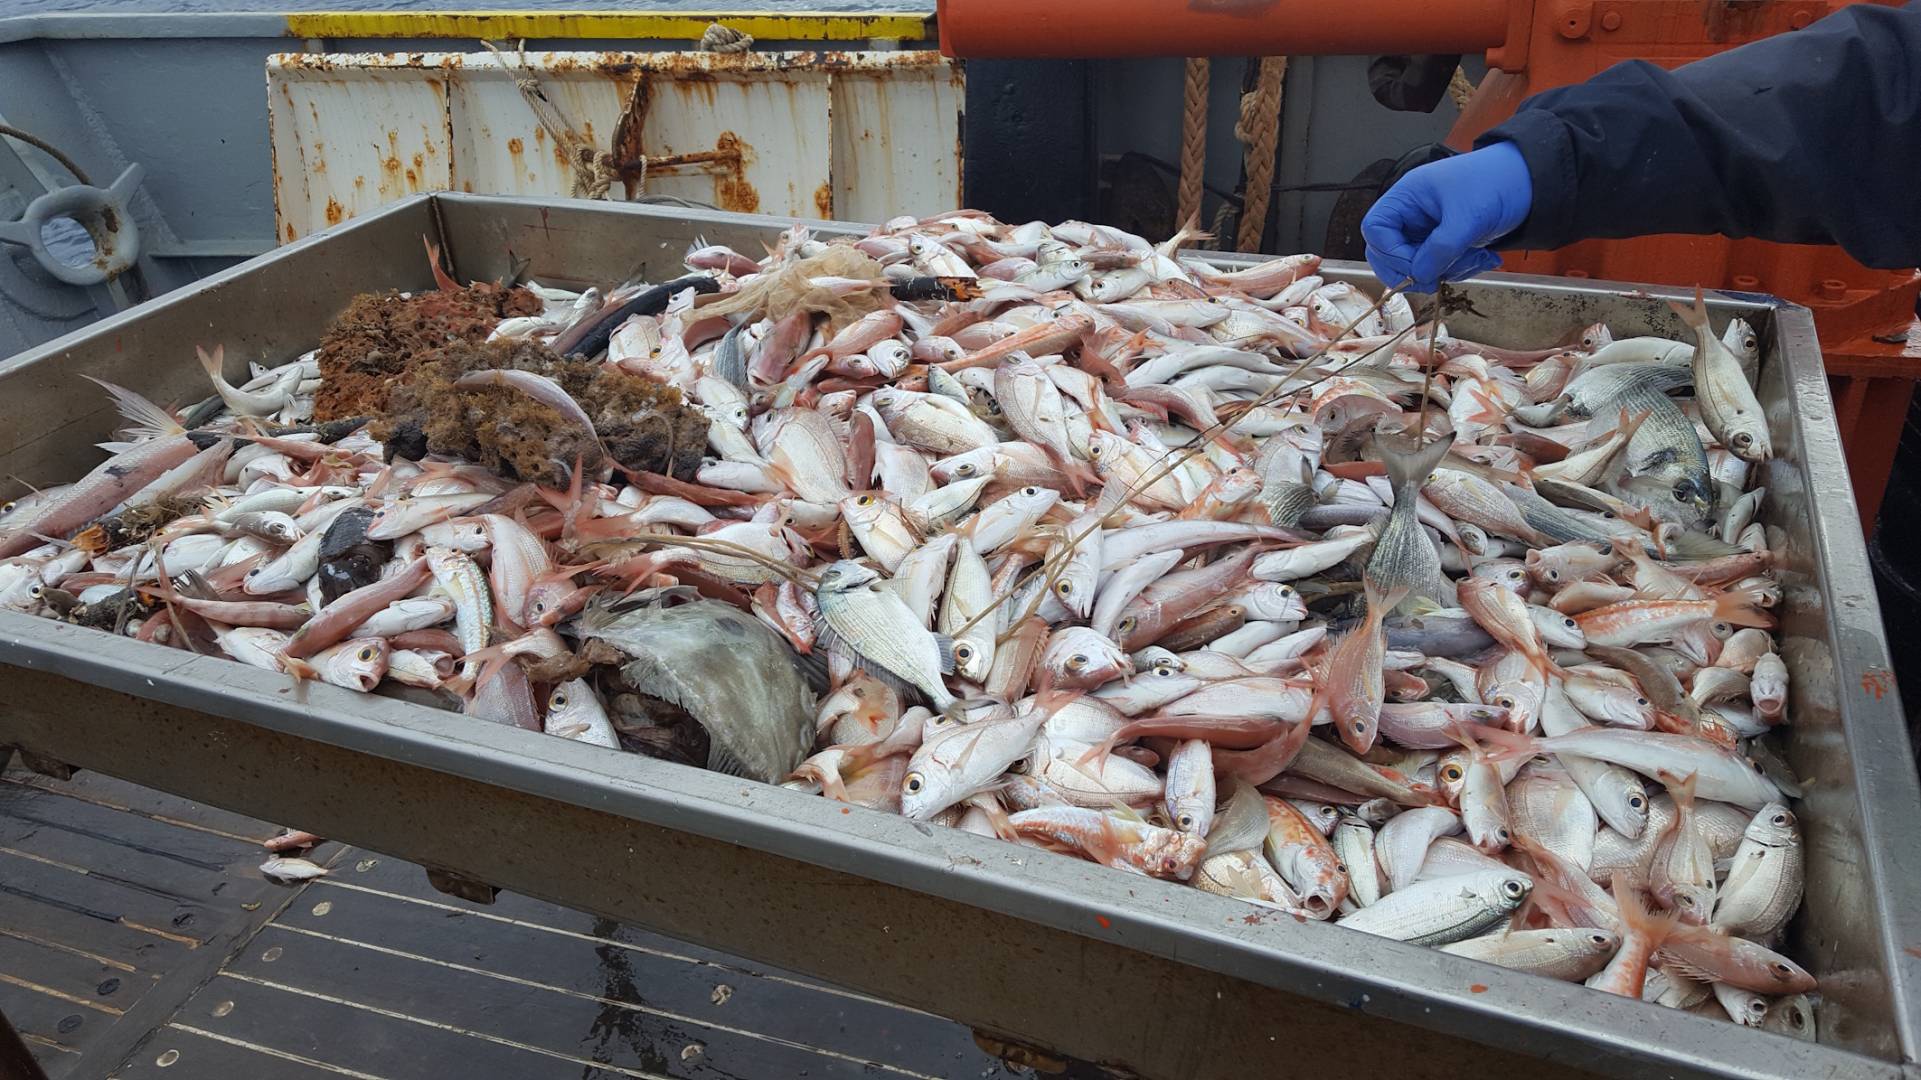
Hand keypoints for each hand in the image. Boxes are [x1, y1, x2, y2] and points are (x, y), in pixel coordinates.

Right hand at [1362, 142, 1532, 292]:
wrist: (1529, 182)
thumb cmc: (1495, 183)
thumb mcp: (1467, 217)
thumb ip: (1440, 249)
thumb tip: (1419, 276)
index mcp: (1407, 196)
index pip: (1375, 229)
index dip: (1389, 253)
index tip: (1416, 268)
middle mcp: (1410, 213)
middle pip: (1386, 252)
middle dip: (1412, 270)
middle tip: (1436, 279)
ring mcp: (1425, 230)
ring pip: (1413, 265)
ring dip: (1442, 272)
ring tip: (1475, 260)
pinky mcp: (1442, 243)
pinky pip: (1435, 267)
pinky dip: (1455, 270)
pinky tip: (1481, 258)